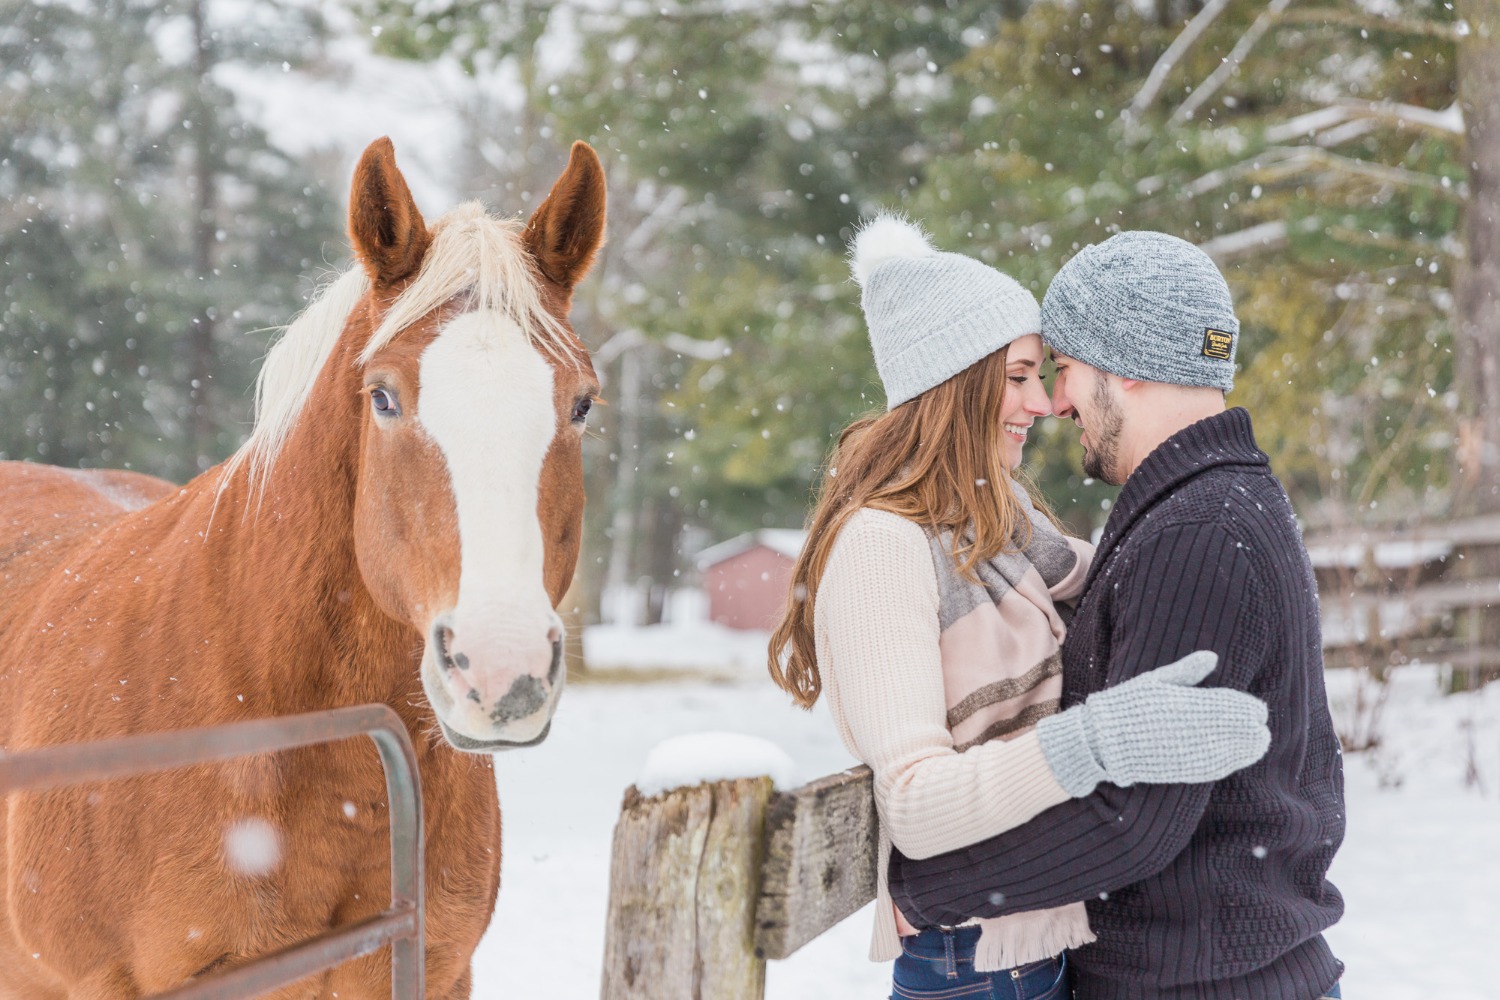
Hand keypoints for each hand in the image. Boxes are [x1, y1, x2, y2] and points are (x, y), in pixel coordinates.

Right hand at [1035, 651, 1270, 796]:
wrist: (1103, 742)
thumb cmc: (1126, 705)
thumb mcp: (1154, 681)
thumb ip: (1186, 671)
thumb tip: (1212, 657)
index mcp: (1191, 702)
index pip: (1237, 705)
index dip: (1250, 707)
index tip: (1253, 707)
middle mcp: (1197, 728)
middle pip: (1243, 729)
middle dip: (1254, 727)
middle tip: (1258, 725)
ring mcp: (1193, 751)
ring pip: (1237, 751)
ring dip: (1250, 747)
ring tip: (1258, 741)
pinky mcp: (1187, 771)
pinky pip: (1221, 768)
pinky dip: (1234, 762)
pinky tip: (1238, 758)